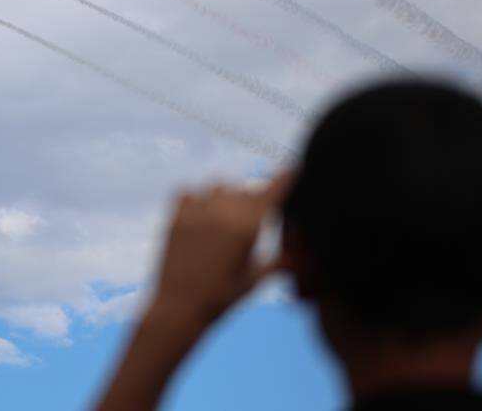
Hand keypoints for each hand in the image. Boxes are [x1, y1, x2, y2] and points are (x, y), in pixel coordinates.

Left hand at [148, 173, 290, 330]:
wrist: (178, 310)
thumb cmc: (222, 299)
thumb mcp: (255, 280)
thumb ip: (282, 262)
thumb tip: (306, 255)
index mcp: (247, 227)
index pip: (271, 193)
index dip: (284, 180)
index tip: (292, 170)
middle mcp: (223, 213)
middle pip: (246, 190)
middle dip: (253, 200)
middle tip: (250, 223)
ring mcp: (196, 213)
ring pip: (218, 186)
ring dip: (226, 197)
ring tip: (224, 220)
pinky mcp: (175, 217)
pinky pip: (188, 192)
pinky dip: (196, 198)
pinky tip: (200, 216)